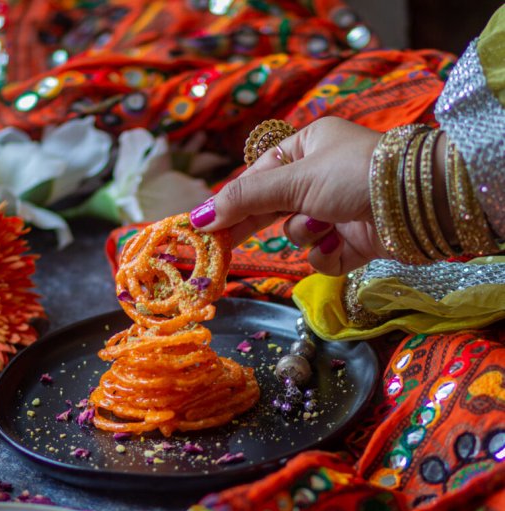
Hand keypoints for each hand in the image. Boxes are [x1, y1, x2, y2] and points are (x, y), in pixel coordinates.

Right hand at [190, 116, 388, 275]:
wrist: (416, 203)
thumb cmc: (354, 174)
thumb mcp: (295, 179)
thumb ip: (246, 198)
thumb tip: (199, 214)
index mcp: (305, 150)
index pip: (257, 178)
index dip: (231, 202)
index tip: (203, 224)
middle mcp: (318, 179)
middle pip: (271, 209)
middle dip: (253, 226)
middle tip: (218, 247)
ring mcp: (334, 211)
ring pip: (296, 235)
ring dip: (307, 233)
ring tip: (326, 224)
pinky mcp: (350, 241)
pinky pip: (321, 255)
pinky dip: (328, 253)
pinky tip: (342, 242)